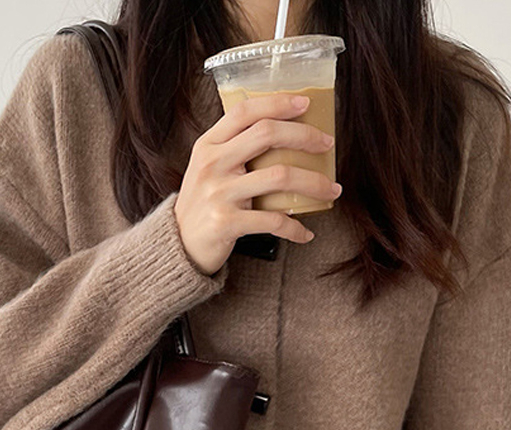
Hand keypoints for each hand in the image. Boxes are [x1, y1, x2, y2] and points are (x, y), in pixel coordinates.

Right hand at [173, 92, 341, 274]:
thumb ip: (233, 150)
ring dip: (314, 183)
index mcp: (208, 145)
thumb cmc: (202, 205)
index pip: (245, 111)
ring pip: (279, 176)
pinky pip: (273, 221)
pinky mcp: (226, 223)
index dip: (278, 103)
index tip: (306, 104)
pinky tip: (305, 233)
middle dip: (305, 136)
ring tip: (332, 190)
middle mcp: (212, 165)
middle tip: (327, 144)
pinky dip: (295, 229)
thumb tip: (283, 133)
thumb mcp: (208, 169)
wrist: (178, 246)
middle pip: (267, 134)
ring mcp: (218, 193)